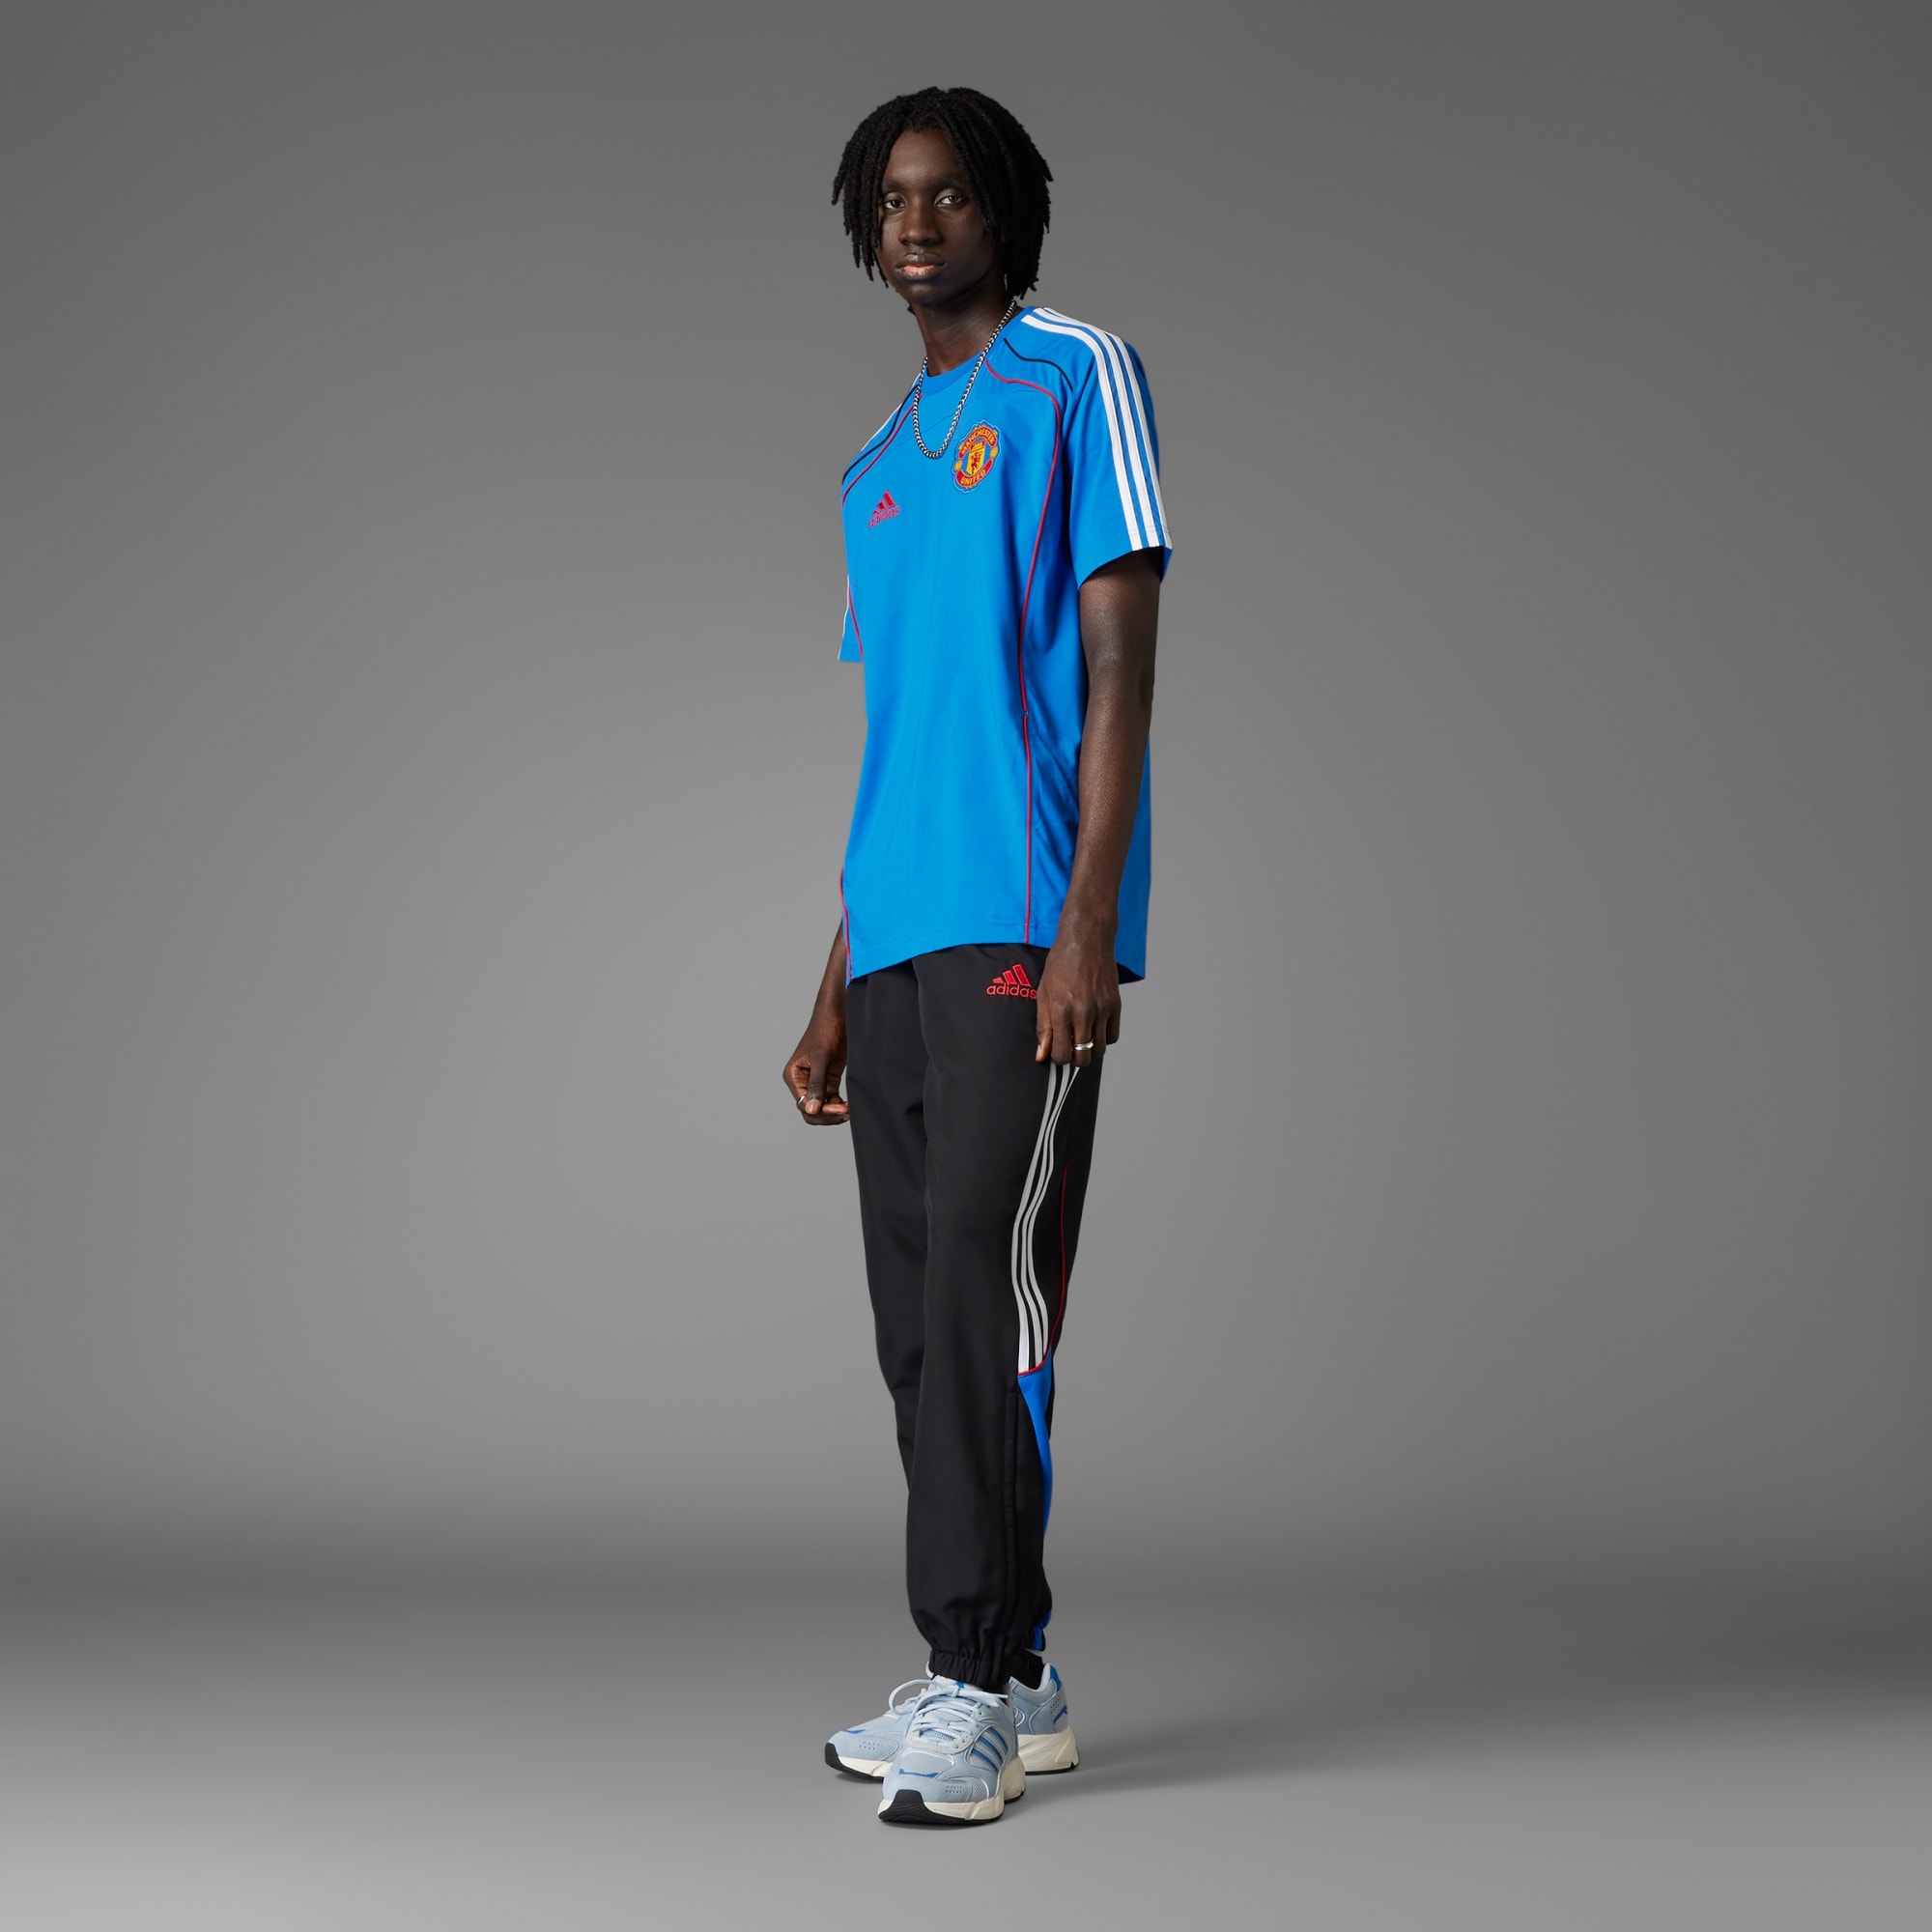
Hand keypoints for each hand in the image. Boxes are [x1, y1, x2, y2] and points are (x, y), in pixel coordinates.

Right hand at [783, 1007, 850, 1123]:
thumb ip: (816, 1084)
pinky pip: (832, 1100)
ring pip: (822, 1108)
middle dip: (828, 1115)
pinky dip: (840, 1105)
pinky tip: (850, 1106)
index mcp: (794, 1077)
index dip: (821, 1112)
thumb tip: (811, 1110)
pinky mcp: (829, 1079)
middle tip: (847, 1113)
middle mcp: (802, 1082)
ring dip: (835, 1112)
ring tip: (850, 1111)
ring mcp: (816, 1081)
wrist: (838, 1015)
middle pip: (811, 1110)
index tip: (841, 1110)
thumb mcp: (820, 1057)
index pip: (804, 1105)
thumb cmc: (825, 1031)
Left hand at [1035, 919, 1119, 1067]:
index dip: (1058, 1058)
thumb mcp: (1043, 993)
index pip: (1062, 1053)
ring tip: (1081, 1038)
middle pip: (1083, 1057)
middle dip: (1074, 1058)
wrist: (1086, 939)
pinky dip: (1104, 1039)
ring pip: (1100, 1050)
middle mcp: (1084, 1013)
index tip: (1056, 1051)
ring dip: (1089, 1051)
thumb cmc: (1061, 962)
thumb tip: (1041, 1054)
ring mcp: (1102, 1009)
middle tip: (1068, 1047)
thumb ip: (1043, 1026)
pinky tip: (1094, 1029)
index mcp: (1062, 1010)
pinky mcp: (1116, 1005)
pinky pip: (1113, 1036)